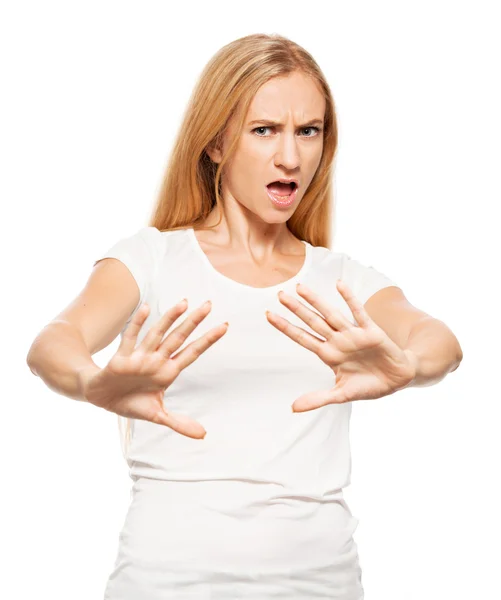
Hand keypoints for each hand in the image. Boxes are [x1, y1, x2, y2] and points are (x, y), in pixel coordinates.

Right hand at [82, 300, 227, 438]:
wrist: (102, 399)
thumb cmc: (131, 403)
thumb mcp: (157, 415)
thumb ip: (179, 423)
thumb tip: (203, 435)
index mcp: (168, 372)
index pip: (193, 353)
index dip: (208, 340)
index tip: (225, 327)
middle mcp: (157, 360)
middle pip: (179, 337)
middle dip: (194, 322)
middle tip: (209, 304)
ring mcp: (141, 357)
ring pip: (158, 334)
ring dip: (169, 319)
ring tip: (184, 302)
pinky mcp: (122, 358)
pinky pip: (131, 337)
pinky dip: (138, 323)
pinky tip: (147, 308)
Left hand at [265, 281, 416, 411]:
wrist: (398, 381)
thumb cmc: (368, 386)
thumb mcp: (341, 395)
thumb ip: (318, 398)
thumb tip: (293, 408)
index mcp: (329, 355)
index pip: (302, 338)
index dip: (286, 327)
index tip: (269, 315)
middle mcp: (337, 341)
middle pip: (312, 322)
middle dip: (296, 309)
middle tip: (280, 295)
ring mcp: (353, 335)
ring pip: (330, 315)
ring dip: (316, 301)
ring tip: (300, 287)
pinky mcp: (371, 332)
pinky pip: (358, 312)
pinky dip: (349, 299)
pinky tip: (339, 285)